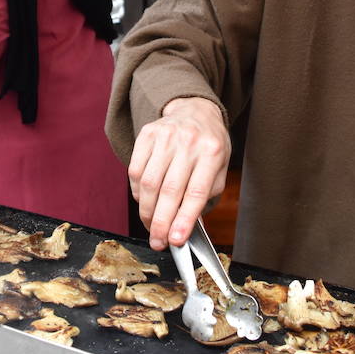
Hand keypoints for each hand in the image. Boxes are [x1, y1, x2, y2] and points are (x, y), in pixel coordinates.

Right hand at [128, 96, 229, 250]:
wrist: (195, 111)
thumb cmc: (209, 146)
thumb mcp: (219, 168)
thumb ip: (206, 196)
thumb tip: (186, 227)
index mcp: (212, 151)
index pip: (196, 192)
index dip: (184, 220)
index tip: (176, 240)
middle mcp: (188, 141)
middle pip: (169, 190)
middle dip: (161, 222)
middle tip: (158, 242)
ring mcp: (166, 136)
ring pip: (148, 183)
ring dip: (146, 211)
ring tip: (150, 225)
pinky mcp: (147, 134)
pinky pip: (135, 171)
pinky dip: (137, 192)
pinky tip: (143, 200)